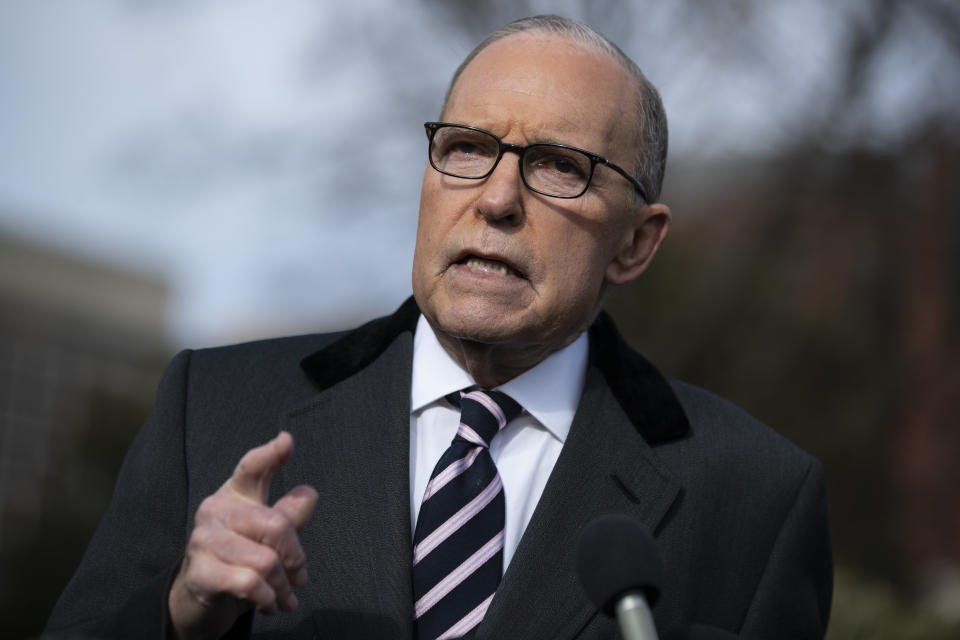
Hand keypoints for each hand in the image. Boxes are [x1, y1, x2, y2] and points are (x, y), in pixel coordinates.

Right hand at [168, 431, 318, 638]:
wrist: (199, 598)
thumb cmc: (239, 557)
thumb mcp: (266, 535)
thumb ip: (288, 514)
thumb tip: (309, 493)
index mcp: (234, 494)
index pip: (252, 468)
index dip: (270, 454)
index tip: (287, 441)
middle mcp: (215, 510)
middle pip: (275, 525)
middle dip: (295, 558)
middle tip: (300, 577)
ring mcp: (203, 541)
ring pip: (265, 561)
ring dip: (282, 586)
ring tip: (285, 596)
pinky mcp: (200, 572)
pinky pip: (249, 583)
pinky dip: (267, 598)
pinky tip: (270, 604)